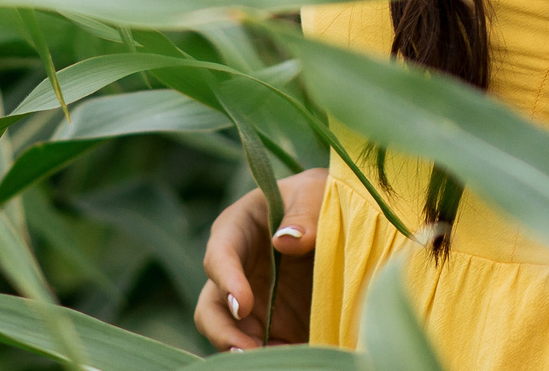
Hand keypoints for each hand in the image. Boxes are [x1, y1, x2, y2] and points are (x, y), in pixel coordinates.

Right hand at [194, 166, 327, 349]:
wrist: (338, 220)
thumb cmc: (317, 197)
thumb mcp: (314, 194)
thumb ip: (304, 213)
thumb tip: (286, 241)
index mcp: (236, 231)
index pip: (219, 256)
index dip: (226, 282)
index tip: (241, 306)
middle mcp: (235, 272)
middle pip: (210, 309)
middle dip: (223, 332)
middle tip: (247, 352)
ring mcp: (251, 303)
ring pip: (231, 336)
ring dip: (248, 352)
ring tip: (280, 359)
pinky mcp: (272, 325)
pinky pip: (264, 349)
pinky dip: (274, 358)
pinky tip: (297, 357)